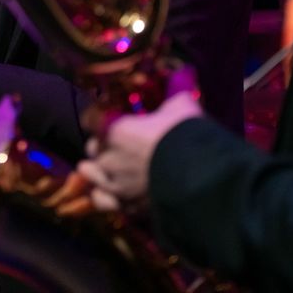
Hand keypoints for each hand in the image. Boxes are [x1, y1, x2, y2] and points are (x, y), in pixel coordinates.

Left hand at [76, 90, 203, 210]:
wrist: (202, 177)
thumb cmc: (187, 136)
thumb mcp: (180, 107)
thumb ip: (171, 100)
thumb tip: (179, 87)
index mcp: (115, 129)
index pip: (90, 119)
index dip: (98, 117)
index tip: (107, 117)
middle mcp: (108, 156)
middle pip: (92, 148)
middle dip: (102, 145)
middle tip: (118, 145)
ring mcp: (115, 183)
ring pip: (92, 175)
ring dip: (98, 171)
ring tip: (109, 170)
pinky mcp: (126, 205)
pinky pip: (103, 201)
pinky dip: (105, 196)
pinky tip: (113, 193)